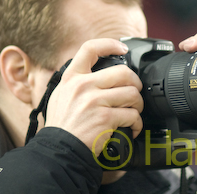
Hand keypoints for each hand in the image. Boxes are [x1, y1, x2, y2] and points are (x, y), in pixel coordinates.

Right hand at [44, 39, 143, 154]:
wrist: (58, 152)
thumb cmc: (63, 126)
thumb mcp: (62, 95)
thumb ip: (78, 82)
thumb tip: (100, 73)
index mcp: (72, 78)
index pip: (90, 49)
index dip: (109, 44)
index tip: (122, 49)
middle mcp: (83, 86)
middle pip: (123, 72)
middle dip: (136, 84)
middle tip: (134, 93)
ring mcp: (94, 101)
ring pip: (132, 94)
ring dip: (138, 105)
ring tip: (133, 113)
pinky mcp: (105, 118)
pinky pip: (132, 115)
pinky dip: (137, 124)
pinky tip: (132, 128)